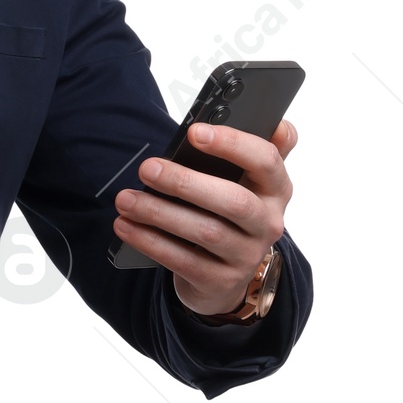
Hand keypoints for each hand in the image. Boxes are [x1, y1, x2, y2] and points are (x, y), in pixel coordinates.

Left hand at [112, 120, 297, 317]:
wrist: (225, 274)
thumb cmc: (228, 214)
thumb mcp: (245, 182)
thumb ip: (255, 152)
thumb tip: (276, 121)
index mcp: (275, 189)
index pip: (266, 161)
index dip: (233, 144)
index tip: (195, 132)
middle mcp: (268, 223)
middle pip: (233, 200)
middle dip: (185, 182)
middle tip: (147, 168)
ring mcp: (246, 256)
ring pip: (205, 232)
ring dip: (159, 212)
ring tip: (125, 199)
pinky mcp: (220, 281)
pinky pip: (183, 260)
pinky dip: (150, 241)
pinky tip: (126, 226)